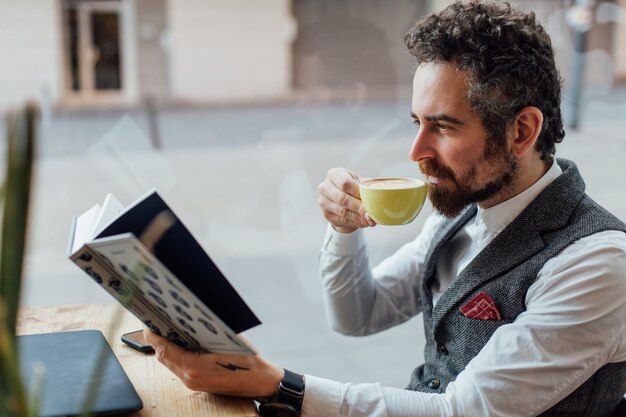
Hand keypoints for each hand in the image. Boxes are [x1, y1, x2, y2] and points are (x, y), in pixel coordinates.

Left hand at [143, 329, 282, 397]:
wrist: (261, 383)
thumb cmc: (247, 363)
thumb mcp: (227, 340)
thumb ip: (203, 333)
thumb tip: (186, 320)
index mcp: (193, 367)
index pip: (163, 348)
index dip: (153, 334)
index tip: (149, 321)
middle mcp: (189, 378)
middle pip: (163, 357)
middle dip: (158, 340)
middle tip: (158, 322)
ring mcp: (193, 383)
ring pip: (170, 363)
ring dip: (167, 347)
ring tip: (169, 330)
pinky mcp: (198, 384)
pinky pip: (180, 368)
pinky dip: (177, 354)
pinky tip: (184, 343)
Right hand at [318, 167, 375, 232]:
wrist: (342, 197)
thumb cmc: (354, 186)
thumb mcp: (360, 182)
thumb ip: (368, 187)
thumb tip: (378, 196)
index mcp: (334, 174)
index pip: (345, 183)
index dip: (358, 192)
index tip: (370, 199)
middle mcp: (325, 187)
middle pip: (343, 199)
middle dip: (359, 207)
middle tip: (371, 214)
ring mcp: (323, 202)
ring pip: (342, 211)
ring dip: (358, 217)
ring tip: (370, 220)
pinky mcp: (326, 214)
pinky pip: (342, 220)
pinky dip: (355, 222)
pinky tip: (364, 222)